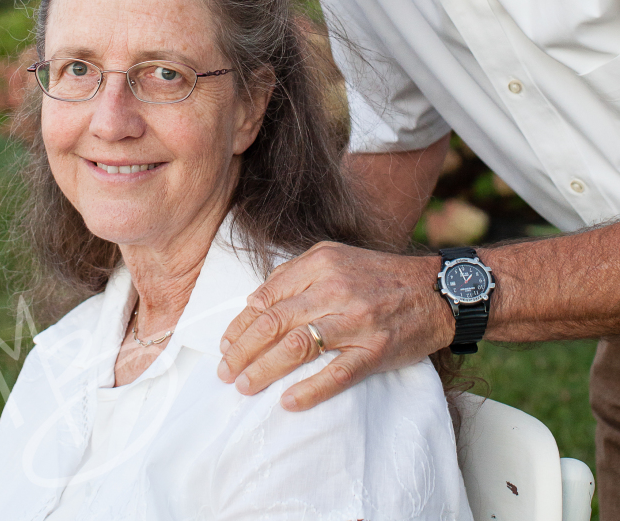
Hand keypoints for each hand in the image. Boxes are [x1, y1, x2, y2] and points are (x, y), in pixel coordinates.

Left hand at [217, 241, 454, 410]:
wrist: (436, 291)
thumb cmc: (380, 276)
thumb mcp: (336, 256)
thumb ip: (296, 273)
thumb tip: (256, 300)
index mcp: (321, 263)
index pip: (267, 296)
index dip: (240, 323)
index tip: (226, 343)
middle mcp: (336, 289)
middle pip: (274, 322)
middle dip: (242, 350)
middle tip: (225, 371)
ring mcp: (356, 321)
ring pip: (297, 348)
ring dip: (263, 370)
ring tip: (244, 386)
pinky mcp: (375, 351)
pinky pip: (336, 374)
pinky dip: (309, 391)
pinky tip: (288, 402)